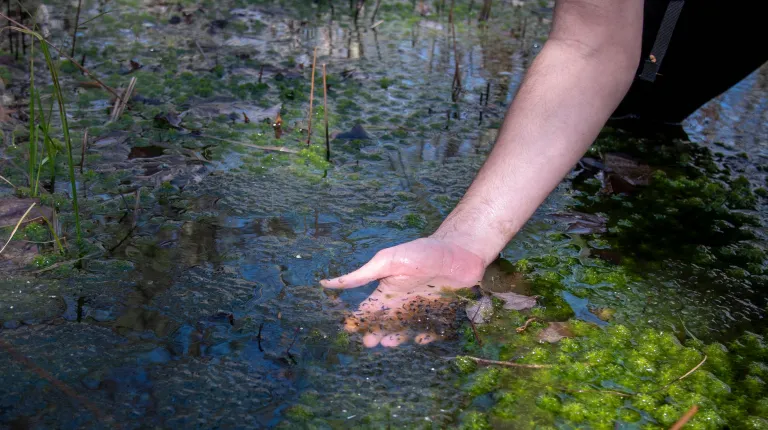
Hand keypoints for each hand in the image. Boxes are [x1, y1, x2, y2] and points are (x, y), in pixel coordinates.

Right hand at [320, 237, 484, 346]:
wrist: (460, 249)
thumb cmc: (422, 252)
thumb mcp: (387, 261)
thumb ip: (361, 275)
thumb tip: (327, 283)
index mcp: (387, 291)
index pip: (368, 309)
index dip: (357, 320)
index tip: (349, 328)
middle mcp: (402, 303)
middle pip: (385, 324)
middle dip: (375, 333)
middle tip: (370, 341)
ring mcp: (421, 310)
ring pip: (405, 330)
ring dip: (396, 338)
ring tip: (389, 341)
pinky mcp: (440, 314)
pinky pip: (431, 330)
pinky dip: (425, 335)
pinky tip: (420, 338)